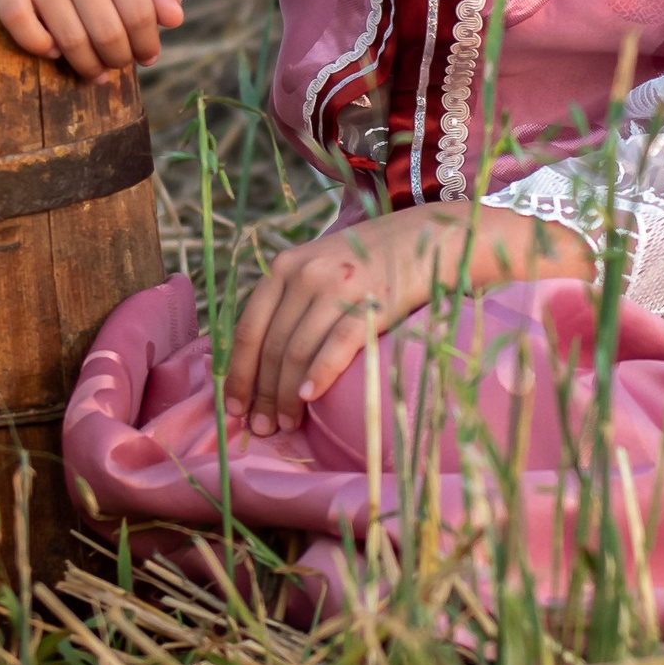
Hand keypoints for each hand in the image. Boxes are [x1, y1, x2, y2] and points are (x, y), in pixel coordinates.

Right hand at [0, 0, 183, 77]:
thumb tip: (175, 19)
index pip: (139, 12)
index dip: (147, 44)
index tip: (147, 57)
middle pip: (106, 31)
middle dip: (118, 59)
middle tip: (117, 64)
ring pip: (68, 39)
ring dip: (86, 65)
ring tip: (94, 70)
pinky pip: (25, 31)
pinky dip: (42, 50)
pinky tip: (54, 51)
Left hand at [222, 203, 595, 435]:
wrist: (432, 236)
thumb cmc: (373, 260)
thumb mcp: (321, 266)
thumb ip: (292, 300)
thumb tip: (262, 359)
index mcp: (286, 266)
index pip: (249, 327)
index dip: (238, 372)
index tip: (231, 407)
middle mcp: (306, 274)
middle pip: (271, 346)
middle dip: (261, 394)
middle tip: (260, 428)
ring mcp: (339, 287)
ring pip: (297, 351)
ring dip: (285, 395)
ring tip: (285, 425)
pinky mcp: (372, 303)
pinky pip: (337, 345)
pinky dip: (319, 374)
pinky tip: (309, 397)